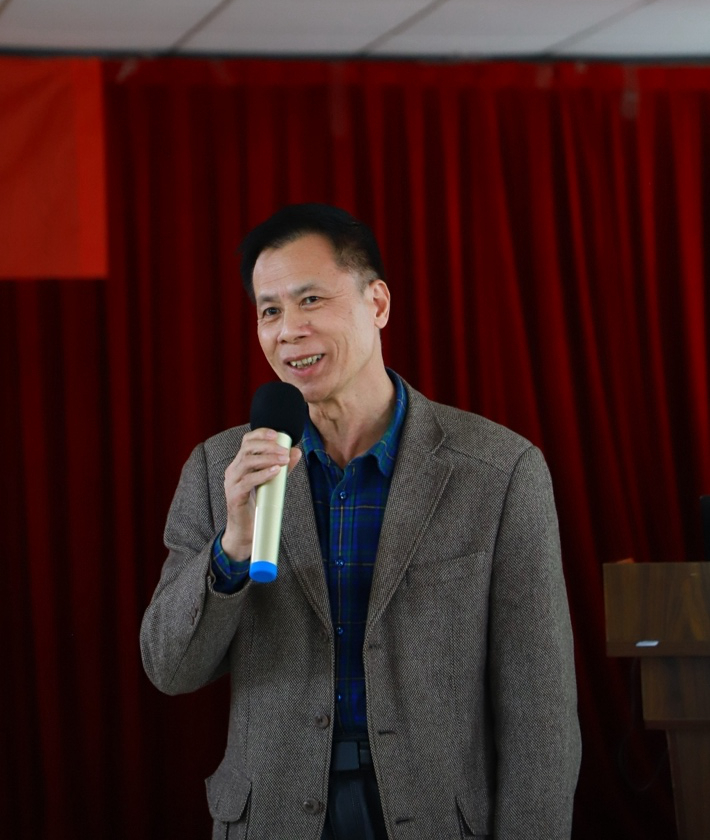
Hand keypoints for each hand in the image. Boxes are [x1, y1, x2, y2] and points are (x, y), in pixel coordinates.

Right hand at [222, 428, 301, 560]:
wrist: (246, 530)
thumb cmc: (258, 504)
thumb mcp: (272, 481)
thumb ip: (282, 467)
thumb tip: (296, 452)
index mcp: (240, 464)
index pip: (247, 441)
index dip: (260, 434)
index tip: (276, 433)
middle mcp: (233, 470)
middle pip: (247, 448)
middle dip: (268, 446)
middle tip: (285, 451)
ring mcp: (231, 482)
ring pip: (247, 462)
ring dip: (267, 458)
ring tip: (283, 460)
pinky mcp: (234, 495)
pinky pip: (247, 481)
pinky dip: (262, 474)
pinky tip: (275, 472)